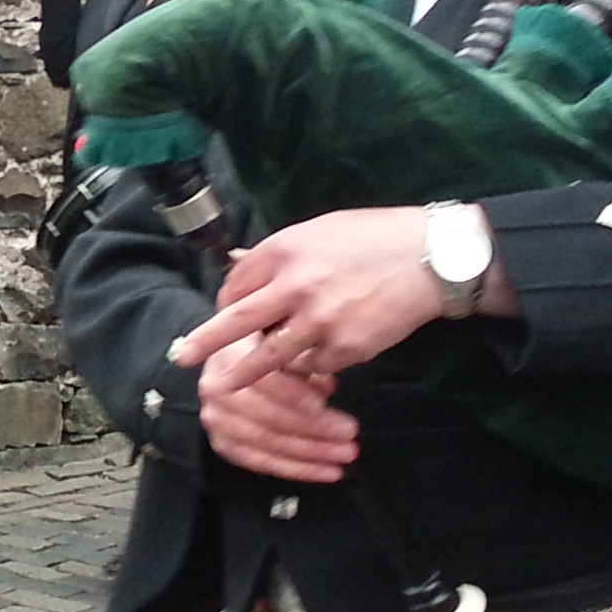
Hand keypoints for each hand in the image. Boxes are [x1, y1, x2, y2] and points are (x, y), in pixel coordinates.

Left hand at [174, 205, 486, 387]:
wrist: (431, 259)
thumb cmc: (374, 238)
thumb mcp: (319, 230)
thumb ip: (278, 251)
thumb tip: (238, 262)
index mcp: (286, 250)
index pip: (238, 283)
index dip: (226, 301)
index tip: (222, 313)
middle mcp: (297, 286)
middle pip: (239, 322)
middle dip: (205, 344)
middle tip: (181, 358)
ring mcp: (321, 321)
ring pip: (273, 356)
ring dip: (253, 369)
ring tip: (230, 382)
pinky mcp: (346, 348)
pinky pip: (313, 365)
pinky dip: (309, 364)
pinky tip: (319, 354)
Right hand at [198, 361, 359, 482]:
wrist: (237, 362)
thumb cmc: (268, 345)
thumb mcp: (285, 338)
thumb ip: (303, 359)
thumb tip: (326, 387)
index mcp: (227, 356)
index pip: (263, 381)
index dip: (293, 395)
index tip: (325, 404)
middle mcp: (214, 390)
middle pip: (266, 417)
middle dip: (312, 429)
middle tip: (349, 432)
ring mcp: (216, 421)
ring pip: (266, 443)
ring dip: (310, 453)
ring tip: (345, 454)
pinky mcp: (224, 444)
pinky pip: (261, 463)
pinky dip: (297, 469)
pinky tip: (326, 471)